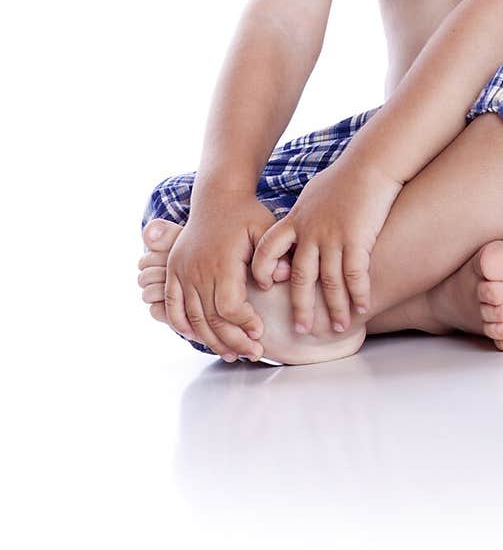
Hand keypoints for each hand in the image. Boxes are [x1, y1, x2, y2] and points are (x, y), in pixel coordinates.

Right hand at [164, 195, 279, 359]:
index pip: (228, 307)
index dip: (244, 324)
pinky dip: (180, 324)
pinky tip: (196, 336)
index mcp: (222, 262)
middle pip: (212, 319)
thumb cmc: (246, 214)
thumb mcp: (265, 227)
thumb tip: (282, 277)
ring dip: (212, 340)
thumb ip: (273, 254)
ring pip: (193, 318)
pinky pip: (172, 305)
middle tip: (254, 353)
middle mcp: (198, 269)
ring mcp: (182, 271)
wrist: (217, 196)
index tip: (260, 332)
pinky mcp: (174, 271)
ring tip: (232, 353)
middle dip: (234, 341)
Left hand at [250, 157, 401, 334]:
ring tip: (339, 327)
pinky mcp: (356, 239)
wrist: (370, 164)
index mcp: (295, 220)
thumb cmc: (344, 177)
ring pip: (329, 283)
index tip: (265, 288)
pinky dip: (358, 295)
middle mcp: (310, 232)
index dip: (262, 270)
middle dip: (301, 307)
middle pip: (298, 277)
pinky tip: (362, 308)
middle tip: (302, 329)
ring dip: (335, 308)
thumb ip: (302, 216)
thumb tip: (296, 227)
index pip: (267, 250)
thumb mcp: (313, 194)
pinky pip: (354, 275)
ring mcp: (332, 237)